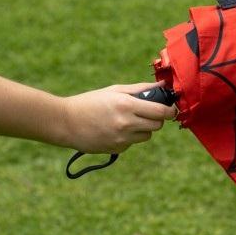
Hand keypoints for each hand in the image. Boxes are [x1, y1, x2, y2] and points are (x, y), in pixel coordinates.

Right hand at [61, 81, 176, 153]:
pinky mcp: (116, 149)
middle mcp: (126, 124)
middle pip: (157, 125)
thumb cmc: (91, 102)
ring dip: (144, 128)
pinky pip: (133, 143)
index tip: (170, 108)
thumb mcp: (115, 90)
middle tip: (148, 112)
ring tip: (129, 120)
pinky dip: (130, 137)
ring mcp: (121, 139)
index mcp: (127, 105)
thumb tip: (162, 84)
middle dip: (157, 119)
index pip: (160, 112)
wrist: (66, 122)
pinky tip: (116, 130)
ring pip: (147, 136)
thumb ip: (141, 89)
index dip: (169, 110)